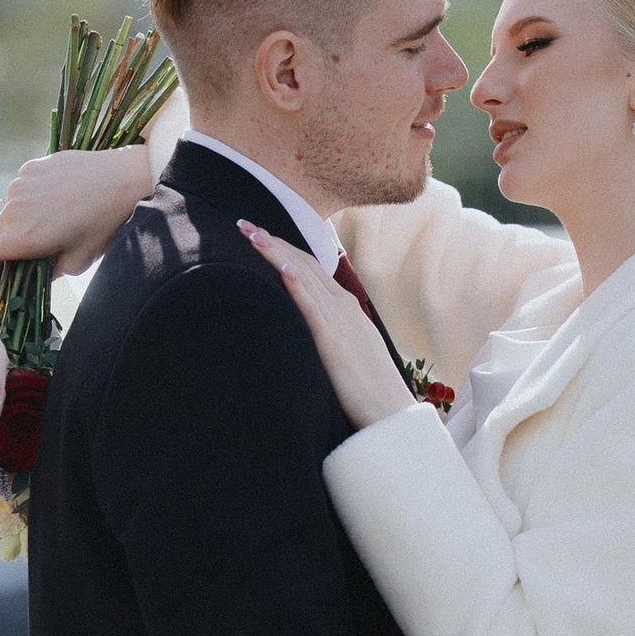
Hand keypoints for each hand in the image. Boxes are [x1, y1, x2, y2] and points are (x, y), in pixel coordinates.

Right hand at [0, 147, 154, 280]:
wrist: (125, 178)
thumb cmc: (105, 225)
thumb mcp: (78, 260)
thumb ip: (48, 270)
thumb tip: (32, 272)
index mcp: (23, 239)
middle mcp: (14, 211)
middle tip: (21, 252)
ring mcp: (20, 185)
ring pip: (7, 211)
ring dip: (18, 221)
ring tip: (54, 220)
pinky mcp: (30, 167)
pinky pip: (20, 189)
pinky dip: (30, 199)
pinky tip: (58, 198)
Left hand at [239, 221, 409, 430]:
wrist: (390, 412)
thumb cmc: (368, 387)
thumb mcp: (348, 349)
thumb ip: (329, 332)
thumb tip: (306, 327)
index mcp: (345, 307)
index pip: (310, 267)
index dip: (284, 248)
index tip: (259, 235)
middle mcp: (342, 306)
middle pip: (303, 263)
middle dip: (272, 242)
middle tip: (244, 224)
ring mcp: (339, 321)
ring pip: (303, 276)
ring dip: (277, 253)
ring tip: (252, 234)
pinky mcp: (333, 340)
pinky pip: (312, 308)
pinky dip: (297, 286)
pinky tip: (282, 270)